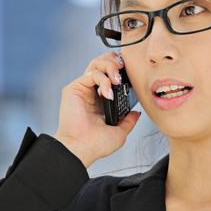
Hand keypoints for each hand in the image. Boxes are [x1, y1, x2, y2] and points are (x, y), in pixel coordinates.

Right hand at [55, 52, 140, 167]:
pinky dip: (103, 80)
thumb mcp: (119, 132)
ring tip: (117, 80)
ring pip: (96, 63)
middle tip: (123, 70)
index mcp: (101, 100)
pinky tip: (107, 93)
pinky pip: (91, 73)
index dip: (121, 71)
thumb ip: (128, 121)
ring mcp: (82, 89)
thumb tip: (136, 113)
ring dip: (110, 66)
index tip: (131, 74)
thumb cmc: (95, 145)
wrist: (82, 149)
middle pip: (103, 63)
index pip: (111, 75)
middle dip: (115, 62)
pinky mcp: (74, 88)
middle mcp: (91, 92)